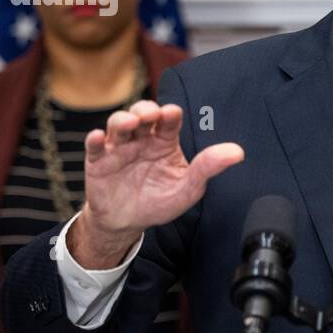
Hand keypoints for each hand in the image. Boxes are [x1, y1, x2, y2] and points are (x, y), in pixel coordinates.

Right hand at [73, 100, 243, 267]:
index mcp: (165, 141)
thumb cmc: (160, 200)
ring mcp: (119, 147)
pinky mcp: (98, 161)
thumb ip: (208, 168)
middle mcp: (142, 139)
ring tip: (129, 124)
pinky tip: (97, 138)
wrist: (129, 222)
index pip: (169, 121)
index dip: (170, 114)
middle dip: (145, 110)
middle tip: (150, 115)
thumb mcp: (188, 187)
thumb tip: (238, 152)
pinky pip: (94, 146)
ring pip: (118, 124)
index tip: (172, 113)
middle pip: (142, 114)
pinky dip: (94, 140)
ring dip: (122, 120)